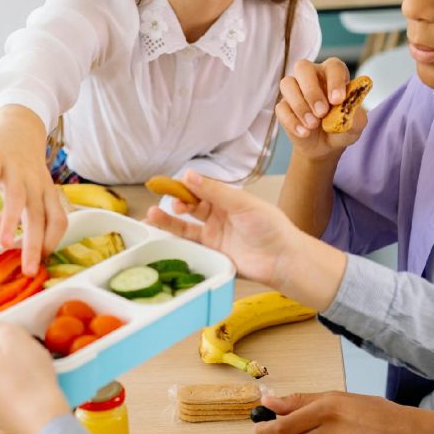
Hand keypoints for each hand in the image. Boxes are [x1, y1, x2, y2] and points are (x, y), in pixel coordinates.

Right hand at [0, 106, 67, 274]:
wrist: (18, 127)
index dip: (51, 242)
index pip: (58, 221)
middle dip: (34, 246)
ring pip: (18, 198)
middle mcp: (35, 184)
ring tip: (3, 244)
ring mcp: (16, 170)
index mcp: (47, 194)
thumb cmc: (22, 169)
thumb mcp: (25, 193)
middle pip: (38, 217)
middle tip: (27, 269)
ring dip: (12, 222)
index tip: (39, 262)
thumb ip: (14, 217)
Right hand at [145, 170, 302, 288]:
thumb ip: (214, 191)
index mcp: (227, 199)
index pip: (200, 188)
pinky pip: (188, 245)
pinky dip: (173, 240)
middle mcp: (218, 216)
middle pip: (189, 206)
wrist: (282, 259)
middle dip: (175, 202)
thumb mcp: (242, 203)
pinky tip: (160, 235)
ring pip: (184, 226)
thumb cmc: (270, 227)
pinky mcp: (211, 254)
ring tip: (151, 215)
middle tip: (167, 203)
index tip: (168, 183)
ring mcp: (214, 235)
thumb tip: (188, 175)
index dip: (183, 186)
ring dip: (168, 220)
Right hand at [277, 58, 366, 159]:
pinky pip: (281, 107)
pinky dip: (292, 121)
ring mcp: (295, 90)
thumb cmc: (341, 129)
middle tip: (322, 113)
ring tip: (313, 125)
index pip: (333, 67)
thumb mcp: (355, 126)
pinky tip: (304, 133)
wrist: (324, 147)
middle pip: (303, 68)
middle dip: (312, 91)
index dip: (335, 81)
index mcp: (333, 74)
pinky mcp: (283, 106)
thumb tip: (351, 109)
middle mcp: (312, 76)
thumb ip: (357, 117)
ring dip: (300, 106)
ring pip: (288, 84)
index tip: (338, 100)